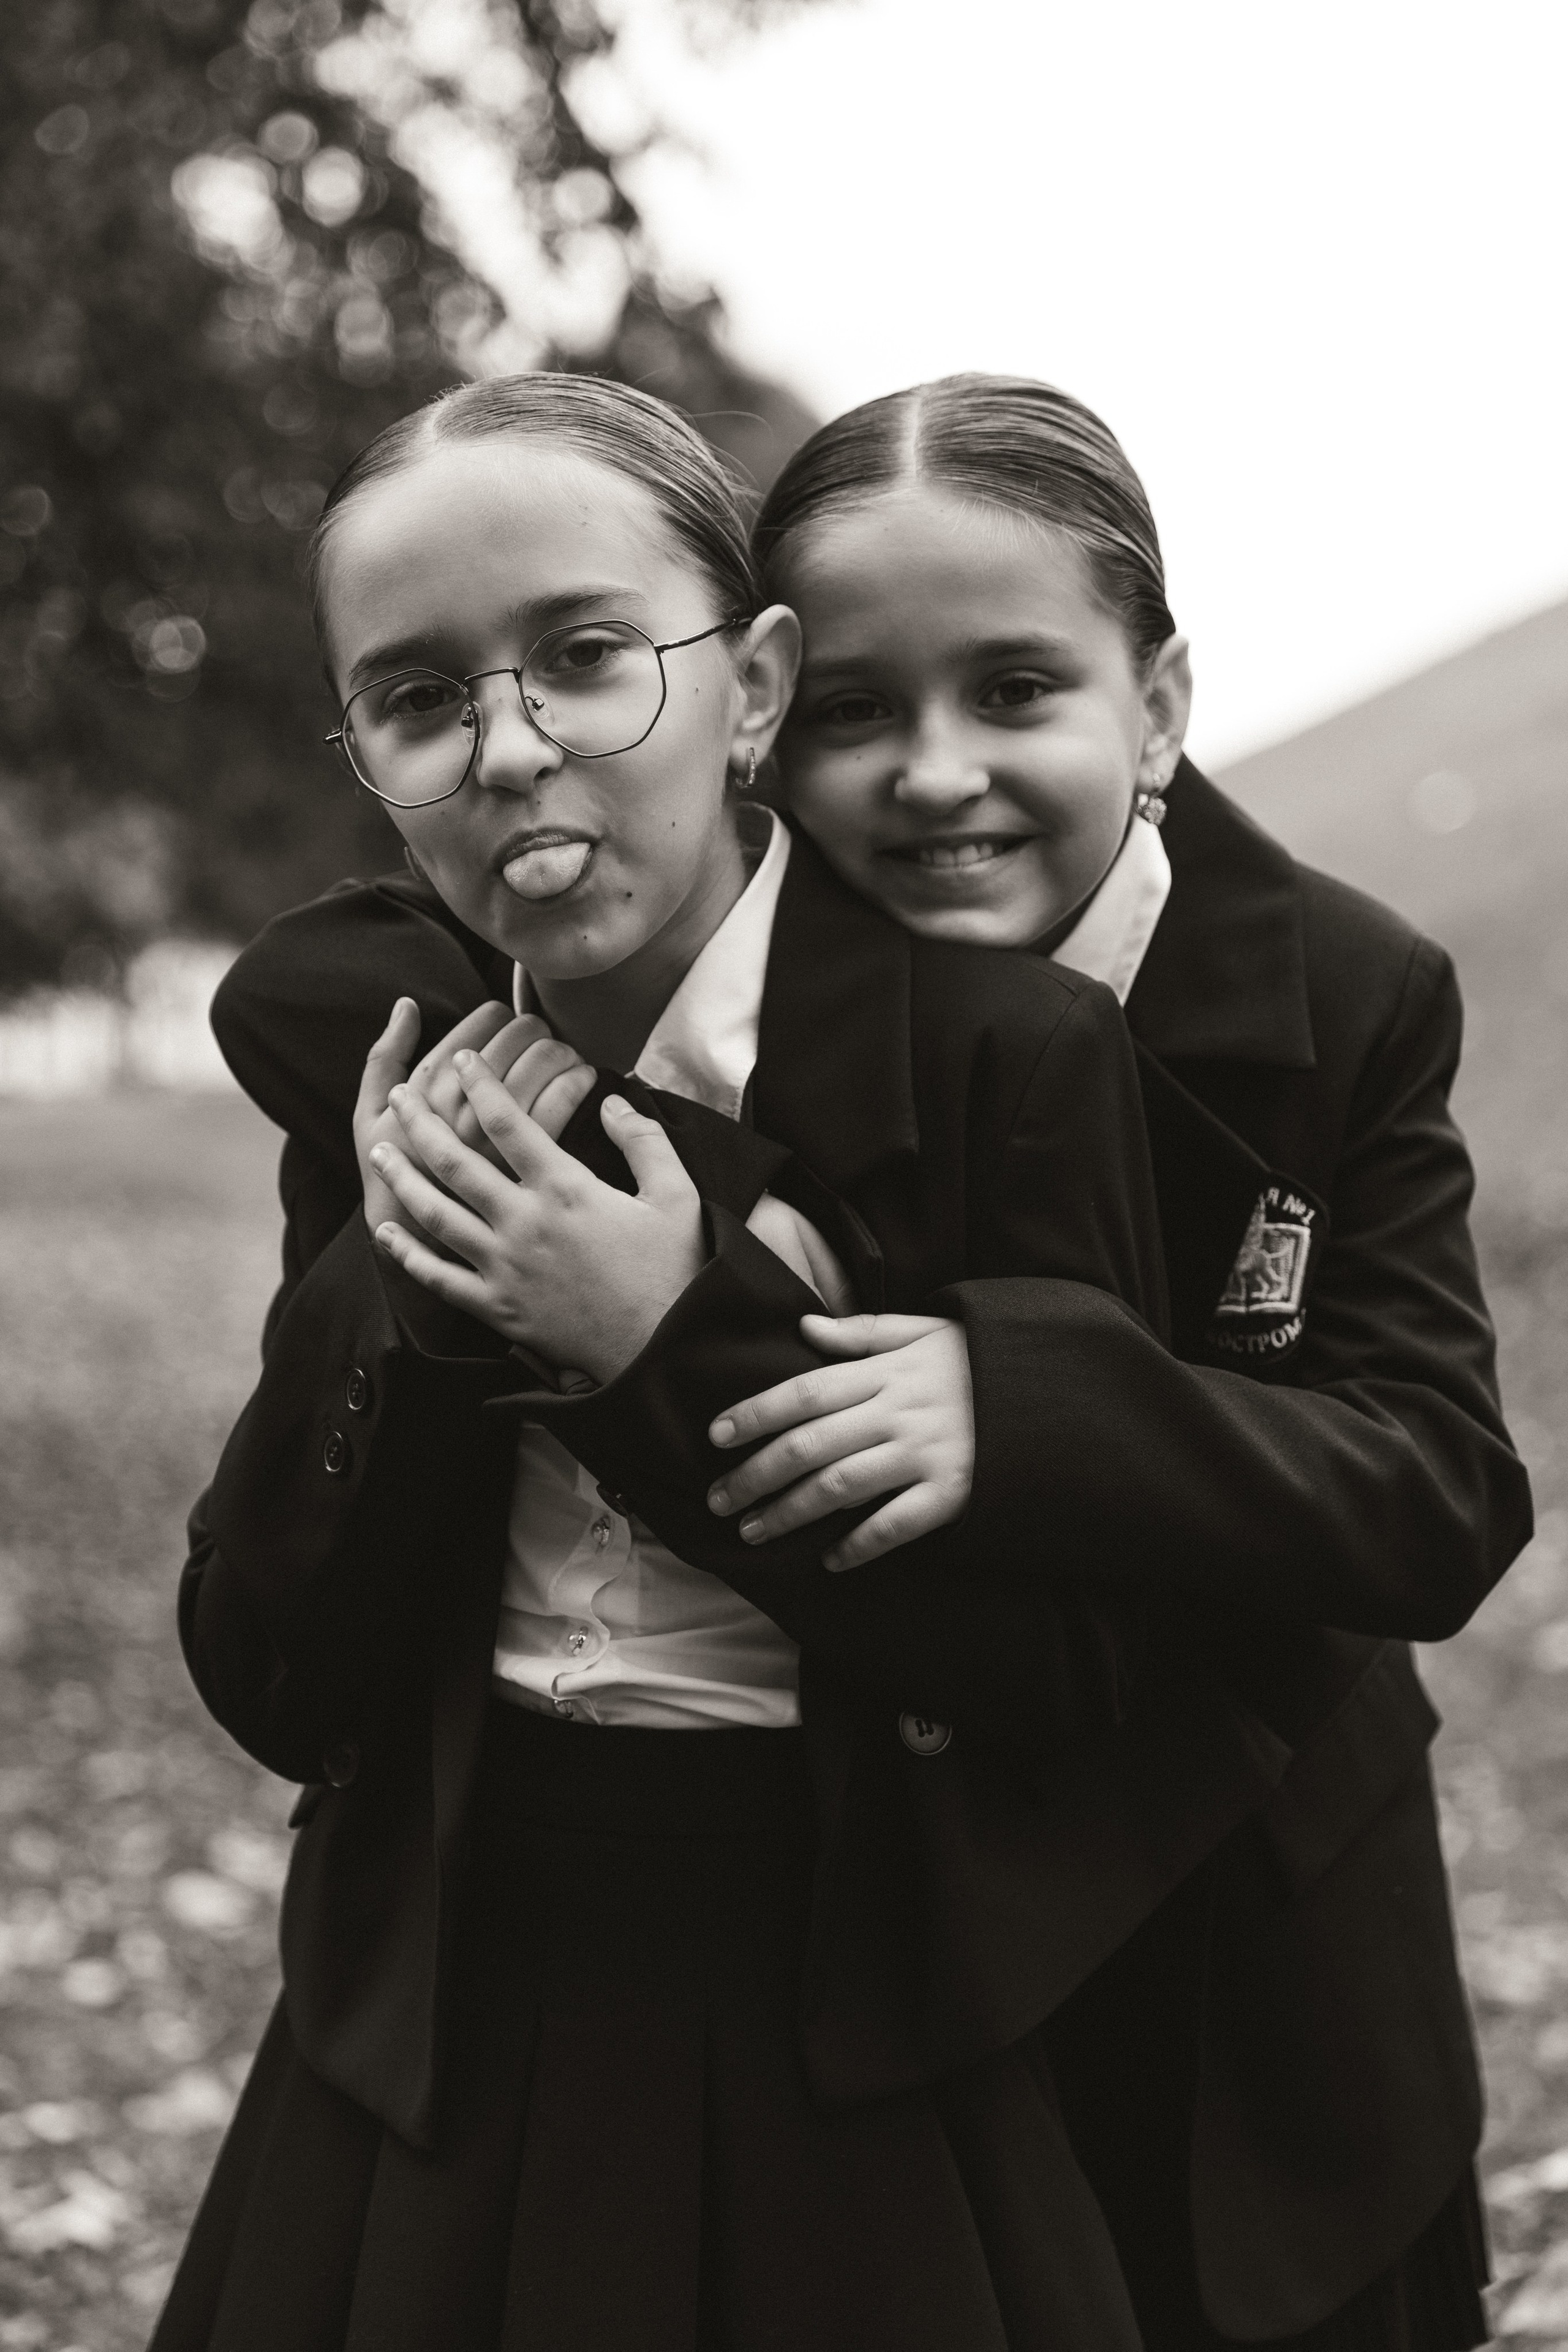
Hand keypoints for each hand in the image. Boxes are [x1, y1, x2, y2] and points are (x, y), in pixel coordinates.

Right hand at [354, 998, 596, 1236]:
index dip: (493, 1017)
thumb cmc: (389, 1181)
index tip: (502, 1019)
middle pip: (511, 1042)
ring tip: (560, 1056)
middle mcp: (460, 1116)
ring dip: (556, 1050)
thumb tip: (407, 1005)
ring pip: (539, 1067)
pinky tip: (581, 1082)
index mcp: (423, 1096)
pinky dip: (576, 1083)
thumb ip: (383, 1057)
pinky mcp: (529, 1176)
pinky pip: (562, 1106)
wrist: (419, 1254)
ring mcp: (497, 1146)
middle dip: (529, 1028)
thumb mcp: (365, 1118)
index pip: (474, 1031)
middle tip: (536, 1033)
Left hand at [368, 1055, 704, 1381]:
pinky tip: (386, 1231)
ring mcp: (505, 1267)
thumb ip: (643, 1140)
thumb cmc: (675, 1270)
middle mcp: (525, 1222)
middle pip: (456, 1160)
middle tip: (401, 1095)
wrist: (665, 1347)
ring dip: (401, 1178)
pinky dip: (407, 1254)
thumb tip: (613, 1100)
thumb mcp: (676, 1194)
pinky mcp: (499, 1308)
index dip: (480, 1084)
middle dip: (421, 1121)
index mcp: (566, 1188)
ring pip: (435, 1214)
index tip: (462, 1059)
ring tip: (378, 1151)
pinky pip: (439, 1278)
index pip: (509, 1122)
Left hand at [705, 1313, 974, 1571]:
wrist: (1049, 1391)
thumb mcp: (923, 1329)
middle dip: (756, 1474)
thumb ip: (862, 1331)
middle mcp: (898, 1413)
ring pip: (841, 1488)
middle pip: (811, 1445)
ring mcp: (924, 1455)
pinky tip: (830, 1560)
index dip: (756, 1412)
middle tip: (719, 1499)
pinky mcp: (952, 1494)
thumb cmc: (976, 1361)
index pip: (806, 1391)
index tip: (715, 1435)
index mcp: (886, 1373)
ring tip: (754, 1531)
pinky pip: (895, 1525)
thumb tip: (804, 1326)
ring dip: (791, 1512)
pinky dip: (859, 1545)